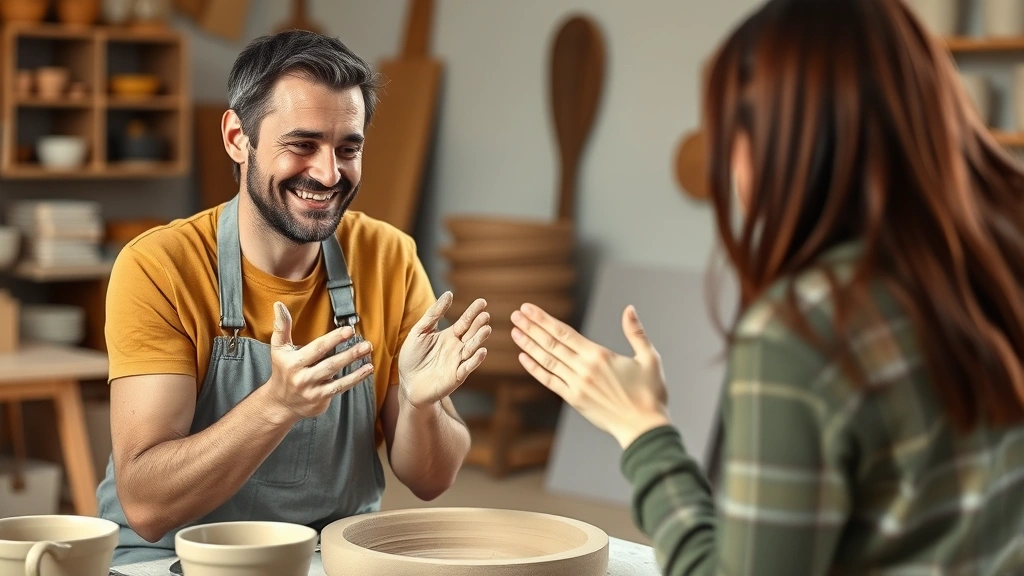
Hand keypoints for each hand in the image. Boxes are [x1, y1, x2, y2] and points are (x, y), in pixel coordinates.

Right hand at [266, 301, 373, 418]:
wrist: (280, 403)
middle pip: (329, 364)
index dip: (333, 339)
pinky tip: (367, 369)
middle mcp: (302, 377)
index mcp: (292, 362)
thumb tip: (279, 305)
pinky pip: (341, 388)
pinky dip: (355, 378)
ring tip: (368, 352)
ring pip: (337, 376)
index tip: (349, 330)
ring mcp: (312, 390)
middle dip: (349, 353)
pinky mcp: (321, 400)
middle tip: (365, 343)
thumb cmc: (282, 370)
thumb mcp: (278, 349)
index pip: (316, 349)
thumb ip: (281, 327)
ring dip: (354, 364)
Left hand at [398, 291, 489, 408]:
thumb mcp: (419, 331)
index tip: (482, 302)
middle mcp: (457, 348)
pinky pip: (467, 368)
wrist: (407, 384)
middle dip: (478, 325)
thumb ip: (433, 314)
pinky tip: (481, 351)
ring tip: (486, 329)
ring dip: (479, 340)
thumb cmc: (412, 357)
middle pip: (471, 334)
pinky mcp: (456, 377)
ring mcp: (458, 362)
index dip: (473, 312)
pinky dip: (475, 360)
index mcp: (450, 336)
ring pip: (472, 349)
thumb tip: (449, 294)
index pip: (465, 321)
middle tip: (485, 315)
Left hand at [511, 303, 670, 448]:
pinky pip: (550, 381)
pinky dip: (535, 369)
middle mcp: (583, 369)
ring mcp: (576, 385)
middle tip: (515, 315)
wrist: (644, 428)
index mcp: (599, 355)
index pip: (564, 333)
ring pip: (547, 361)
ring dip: (529, 345)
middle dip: (531, 327)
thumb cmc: (651, 393)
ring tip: (515, 332)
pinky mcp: (574, 400)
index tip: (529, 309)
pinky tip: (523, 358)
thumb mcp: (649, 358)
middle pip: (551, 344)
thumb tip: (629, 309)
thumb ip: (636, 333)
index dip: (544, 320)